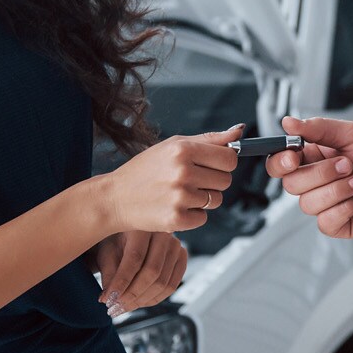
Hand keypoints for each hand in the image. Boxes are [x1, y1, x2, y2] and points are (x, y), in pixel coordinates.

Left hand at [92, 231, 187, 317]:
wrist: (127, 235)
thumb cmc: (114, 242)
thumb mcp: (106, 254)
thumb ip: (109, 275)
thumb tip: (109, 299)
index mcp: (142, 225)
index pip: (135, 258)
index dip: (122, 282)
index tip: (108, 300)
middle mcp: (163, 232)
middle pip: (152, 272)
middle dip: (132, 295)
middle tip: (115, 308)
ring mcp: (176, 245)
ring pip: (163, 282)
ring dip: (142, 301)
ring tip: (123, 308)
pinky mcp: (181, 258)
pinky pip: (172, 286)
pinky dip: (154, 299)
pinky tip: (138, 302)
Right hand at [104, 125, 241, 233]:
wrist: (114, 198)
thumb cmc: (145, 170)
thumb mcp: (173, 145)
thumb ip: (209, 139)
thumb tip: (238, 133)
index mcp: (182, 149)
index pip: (229, 158)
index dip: (225, 163)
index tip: (213, 165)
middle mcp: (182, 172)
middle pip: (226, 180)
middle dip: (213, 181)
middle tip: (191, 180)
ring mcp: (180, 197)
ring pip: (216, 200)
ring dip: (203, 199)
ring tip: (179, 193)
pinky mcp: (176, 218)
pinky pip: (203, 217)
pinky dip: (192, 215)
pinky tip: (173, 206)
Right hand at [264, 115, 352, 238]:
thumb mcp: (352, 133)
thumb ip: (318, 128)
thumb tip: (288, 122)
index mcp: (312, 158)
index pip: (279, 163)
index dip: (281, 162)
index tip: (295, 157)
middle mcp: (313, 182)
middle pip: (291, 184)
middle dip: (323, 174)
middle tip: (349, 165)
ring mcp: (323, 204)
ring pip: (308, 204)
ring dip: (339, 190)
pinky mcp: (335, 223)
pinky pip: (325, 221)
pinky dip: (347, 208)